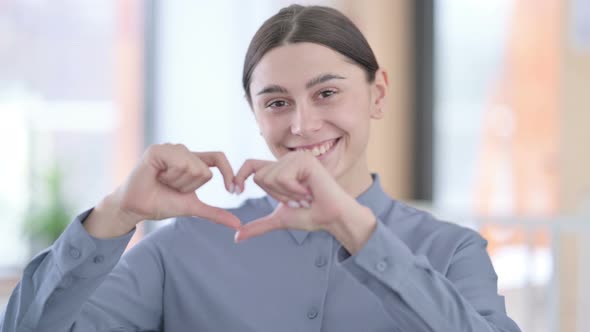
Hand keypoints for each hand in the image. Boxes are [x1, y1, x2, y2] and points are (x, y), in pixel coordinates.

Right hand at [87, 144, 240, 237]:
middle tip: (171, 187)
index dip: (228, 172)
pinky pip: (179, 162)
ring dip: (179, 182)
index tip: (232, 190)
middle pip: (204, 170)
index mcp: (194, 162)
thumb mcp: (193, 207)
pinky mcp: (159, 150)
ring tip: (163, 182)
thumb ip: (215, 213)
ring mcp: (171, 149)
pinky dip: (171, 175)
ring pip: (194, 166)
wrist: (137, 209)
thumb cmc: (162, 204)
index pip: (219, 158)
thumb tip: (238, 224)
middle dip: (189, 187)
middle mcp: (184, 152)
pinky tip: (157, 176)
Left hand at [232, 151, 374, 251]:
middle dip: (276, 196)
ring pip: (270, 178)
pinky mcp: (304, 160)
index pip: (250, 165)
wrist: (332, 218)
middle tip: (296, 199)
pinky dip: (294, 191)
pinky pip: (283, 178)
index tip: (235, 191)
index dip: (239, 176)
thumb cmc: (310, 216)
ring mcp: (296, 158)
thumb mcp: (279, 219)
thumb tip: (236, 237)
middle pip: (259, 177)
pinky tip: (309, 191)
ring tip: (304, 196)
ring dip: (287, 195)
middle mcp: (286, 160)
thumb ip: (258, 225)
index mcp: (280, 170)